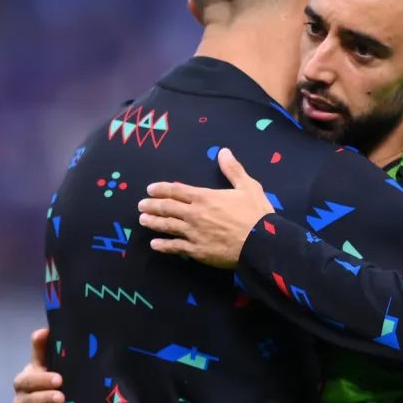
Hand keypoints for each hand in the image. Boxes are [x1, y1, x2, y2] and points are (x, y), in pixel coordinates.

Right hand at [12, 328, 65, 402]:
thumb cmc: (52, 380)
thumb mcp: (51, 364)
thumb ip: (44, 349)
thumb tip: (44, 330)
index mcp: (28, 376)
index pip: (30, 374)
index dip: (41, 375)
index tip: (58, 377)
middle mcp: (23, 393)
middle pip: (27, 391)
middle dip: (44, 389)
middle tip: (60, 388)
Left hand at [138, 148, 273, 268]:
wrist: (261, 243)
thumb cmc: (256, 214)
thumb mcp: (248, 186)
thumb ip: (233, 170)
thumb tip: (223, 151)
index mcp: (205, 197)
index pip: (177, 191)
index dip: (162, 189)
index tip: (150, 189)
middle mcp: (194, 214)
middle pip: (167, 208)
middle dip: (152, 206)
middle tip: (141, 205)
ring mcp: (193, 233)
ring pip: (167, 226)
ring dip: (154, 223)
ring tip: (143, 220)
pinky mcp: (197, 251)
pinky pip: (175, 247)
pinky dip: (163, 246)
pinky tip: (155, 245)